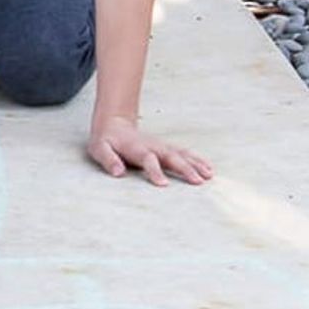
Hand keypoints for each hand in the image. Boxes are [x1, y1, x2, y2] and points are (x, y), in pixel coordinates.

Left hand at [88, 116, 211, 185]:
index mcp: (136, 148)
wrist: (114, 124)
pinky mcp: (166, 148)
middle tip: (198, 181)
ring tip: (209, 176)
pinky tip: (208, 169)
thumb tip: (118, 173)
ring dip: (196, 164)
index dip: (155, 171)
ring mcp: (161, 146)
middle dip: (185, 169)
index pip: (148, 160)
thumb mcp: (99, 149)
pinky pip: (185, 153)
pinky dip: (197, 160)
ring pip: (182, 154)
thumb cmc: (106, 140)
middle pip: (171, 157)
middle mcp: (153, 147)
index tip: (164, 184)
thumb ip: (108, 160)